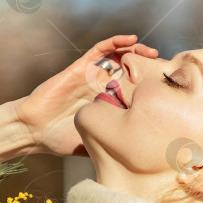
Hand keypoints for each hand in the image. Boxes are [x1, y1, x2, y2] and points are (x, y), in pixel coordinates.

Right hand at [14, 33, 157, 156]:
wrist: (35, 130)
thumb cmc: (59, 139)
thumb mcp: (92, 145)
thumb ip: (109, 147)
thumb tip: (133, 162)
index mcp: (106, 103)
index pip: (132, 91)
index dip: (148, 88)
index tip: (167, 90)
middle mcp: (100, 87)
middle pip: (129, 71)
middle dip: (147, 68)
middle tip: (165, 69)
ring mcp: (91, 76)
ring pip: (118, 57)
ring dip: (136, 51)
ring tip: (152, 53)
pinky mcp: (79, 68)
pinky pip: (99, 50)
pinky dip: (114, 42)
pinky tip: (130, 39)